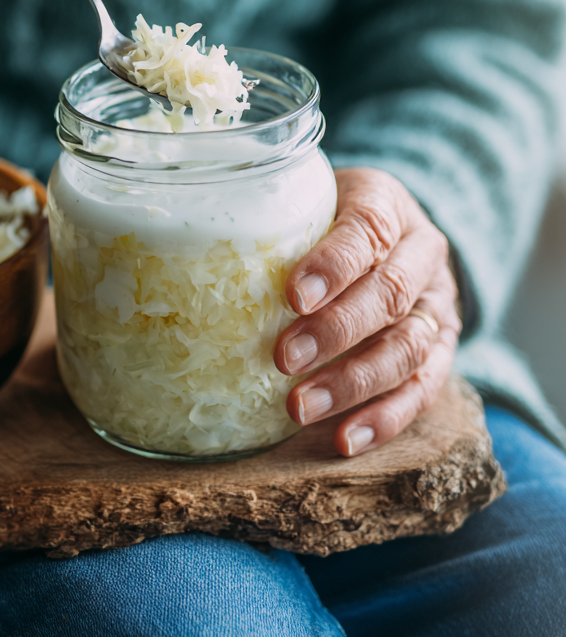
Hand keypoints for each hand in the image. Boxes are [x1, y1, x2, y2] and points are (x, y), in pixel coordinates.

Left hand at [275, 168, 461, 455]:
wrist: (383, 226)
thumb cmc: (323, 213)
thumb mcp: (302, 197)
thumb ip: (270, 215)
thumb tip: (194, 243)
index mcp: (387, 204)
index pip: (367, 230)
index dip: (333, 265)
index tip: (294, 295)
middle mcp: (423, 252)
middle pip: (390, 295)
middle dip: (336, 331)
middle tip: (284, 357)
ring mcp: (438, 303)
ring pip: (409, 348)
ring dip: (353, 383)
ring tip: (300, 406)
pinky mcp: (441, 348)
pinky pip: (423, 388)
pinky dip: (385, 418)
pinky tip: (344, 438)